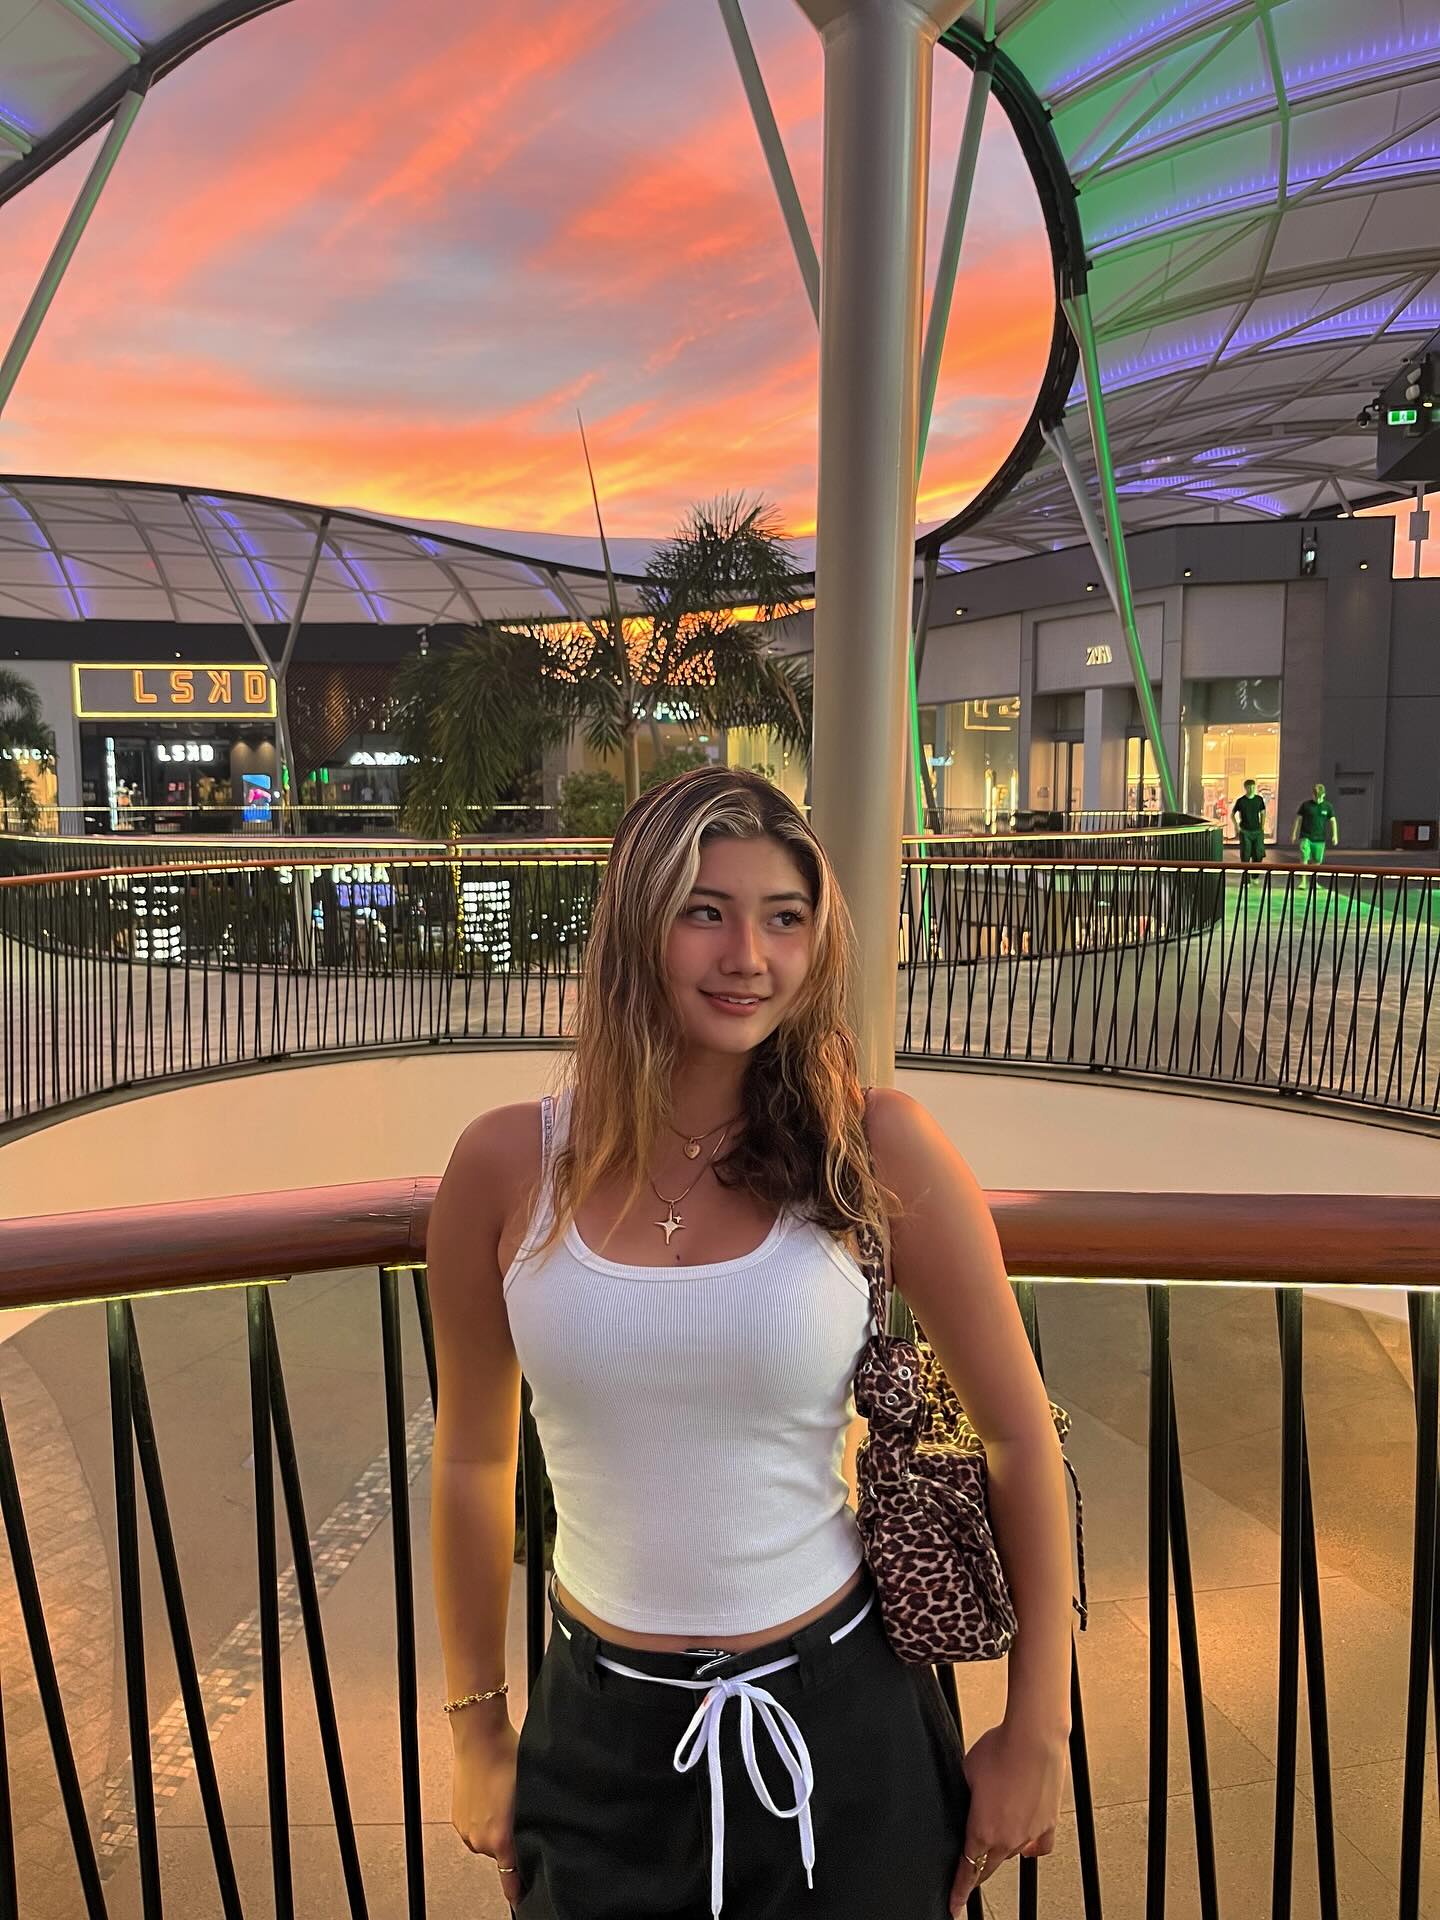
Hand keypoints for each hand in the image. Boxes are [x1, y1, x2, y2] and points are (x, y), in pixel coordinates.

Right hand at [450, 1717, 522, 1908]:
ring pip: (487, 1841)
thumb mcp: (532, 1794)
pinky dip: (484, 1819)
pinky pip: (475, 1829)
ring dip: (496, 1830)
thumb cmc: (508, 1758)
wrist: (480, 1739)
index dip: (519, 1890)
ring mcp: (467, 1830)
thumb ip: (536, 1823)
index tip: (524, 1898)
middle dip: (511, 1843)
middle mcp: (480, 1840)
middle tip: (519, 1817)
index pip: (510, 1881)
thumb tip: (544, 1836)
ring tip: (503, 1802)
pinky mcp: (458, 1819)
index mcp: (501, 1839)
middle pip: (501, 1856)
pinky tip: (491, 1797)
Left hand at [949, 1720, 1067, 1914]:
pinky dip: (1030, 1844)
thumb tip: (969, 1800)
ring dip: (1001, 1849)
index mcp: (982, 1830)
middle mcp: (1008, 1838)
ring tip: (996, 1832)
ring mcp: (1031, 1834)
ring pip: (1012, 1854)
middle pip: (988, 1867)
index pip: (967, 1871)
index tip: (954, 1905)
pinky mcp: (1049, 1823)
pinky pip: (1039, 1845)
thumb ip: (966, 1795)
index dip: (958, 1891)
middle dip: (977, 1872)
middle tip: (970, 1877)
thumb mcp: (967, 1772)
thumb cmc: (1001, 1750)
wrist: (1034, 1737)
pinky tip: (1027, 1839)